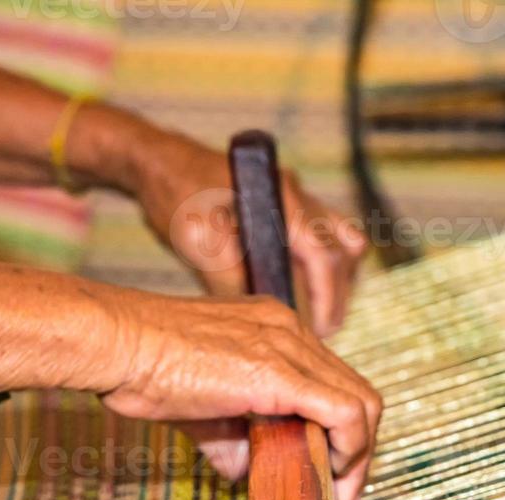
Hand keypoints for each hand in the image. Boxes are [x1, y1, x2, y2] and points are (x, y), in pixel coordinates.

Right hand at [96, 288, 380, 499]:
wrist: (116, 344)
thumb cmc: (141, 367)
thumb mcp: (198, 407)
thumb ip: (230, 437)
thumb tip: (244, 470)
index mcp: (274, 329)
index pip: (333, 380)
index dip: (343, 430)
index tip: (334, 469)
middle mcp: (290, 330)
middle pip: (357, 392)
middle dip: (360, 449)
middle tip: (344, 492)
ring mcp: (289, 346)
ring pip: (361, 404)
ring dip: (358, 457)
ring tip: (339, 495)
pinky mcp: (281, 372)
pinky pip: (344, 414)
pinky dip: (349, 451)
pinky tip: (331, 478)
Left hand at [130, 131, 368, 336]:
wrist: (161, 163)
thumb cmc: (174, 194)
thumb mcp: (195, 240)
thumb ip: (228, 276)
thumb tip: (260, 312)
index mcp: (277, 197)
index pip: (323, 252)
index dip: (329, 296)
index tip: (323, 329)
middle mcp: (295, 194)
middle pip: (344, 246)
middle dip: (339, 292)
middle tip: (322, 330)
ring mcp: (295, 197)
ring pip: (341, 239)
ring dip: (336, 277)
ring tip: (317, 313)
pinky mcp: (287, 206)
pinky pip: (324, 236)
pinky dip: (321, 266)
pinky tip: (300, 290)